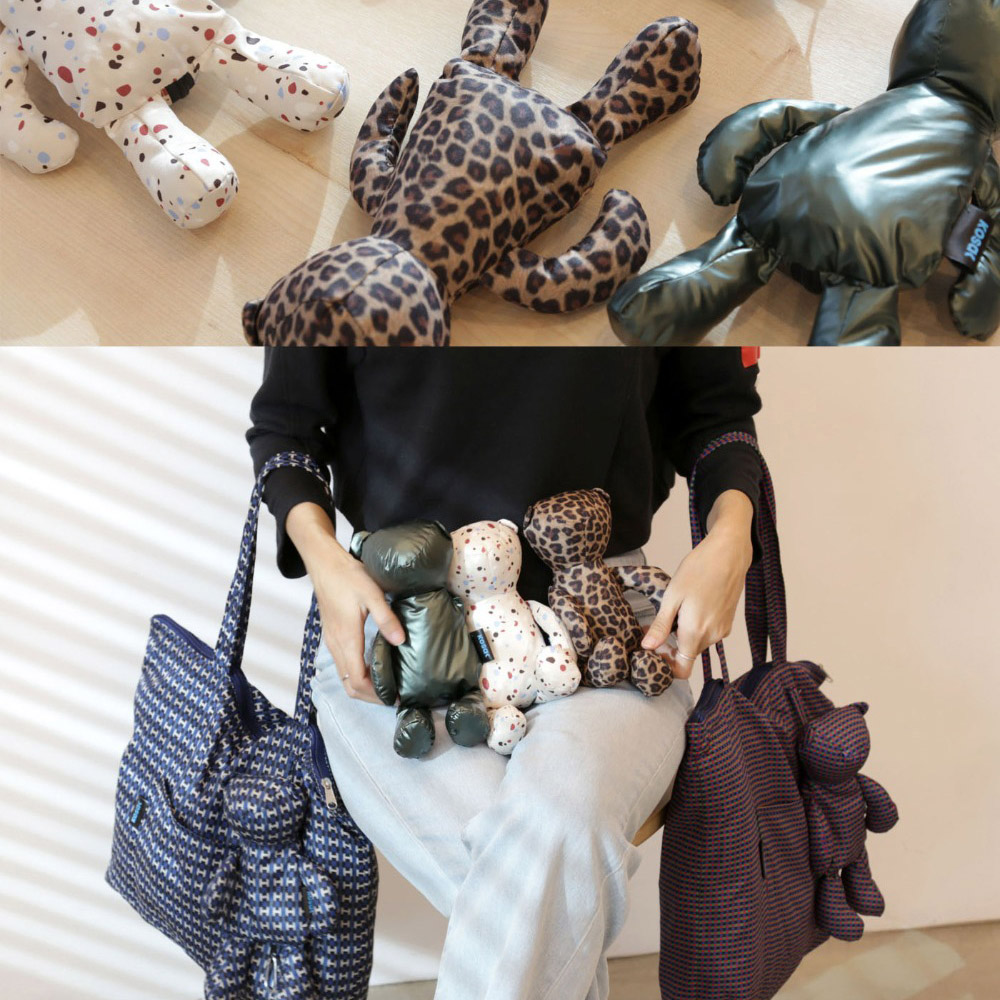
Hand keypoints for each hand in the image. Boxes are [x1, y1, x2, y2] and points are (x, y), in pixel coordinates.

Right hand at [286, 503, 403, 702]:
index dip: (376, 694)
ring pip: (344, 677)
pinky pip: (343, 665)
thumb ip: (386, 618)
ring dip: (364, 687)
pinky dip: (357, 675)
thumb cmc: (347, 576)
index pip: (358, 680)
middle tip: (394, 696)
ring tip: (387, 686)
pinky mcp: (332, 636)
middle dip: (371, 696)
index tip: (395, 697)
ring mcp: (331, 642)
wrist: (324, 563)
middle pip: (350, 685)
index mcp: (346, 638)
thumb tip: (401, 641)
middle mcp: (336, 645)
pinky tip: (374, 668)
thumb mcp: (372, 593)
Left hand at [641, 490, 753, 678]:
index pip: (682, 670)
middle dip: (671, 644)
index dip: (666, 665)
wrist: (728, 553)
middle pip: (687, 654)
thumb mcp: (672, 596)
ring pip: (697, 642)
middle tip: (655, 624)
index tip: (655, 650)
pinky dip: (696, 625)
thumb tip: (647, 647)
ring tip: (674, 608)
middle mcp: (712, 636)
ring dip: (683, 633)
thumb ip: (661, 625)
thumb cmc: (699, 570)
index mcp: (696, 633)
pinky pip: (708, 631)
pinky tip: (690, 605)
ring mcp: (723, 629)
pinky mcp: (728, 621)